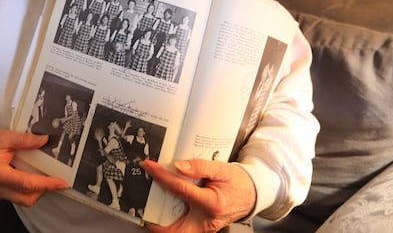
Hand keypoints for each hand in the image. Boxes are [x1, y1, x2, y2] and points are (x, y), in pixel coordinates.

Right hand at [0, 127, 67, 205]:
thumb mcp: (5, 136)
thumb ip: (25, 140)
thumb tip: (43, 140)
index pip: (26, 183)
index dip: (46, 184)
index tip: (60, 183)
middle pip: (26, 197)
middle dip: (43, 189)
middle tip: (54, 179)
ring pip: (22, 200)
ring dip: (35, 190)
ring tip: (42, 176)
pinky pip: (16, 197)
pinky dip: (26, 190)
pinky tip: (30, 177)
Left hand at [141, 159, 255, 232]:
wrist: (251, 194)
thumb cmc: (237, 182)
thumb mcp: (222, 169)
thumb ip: (199, 166)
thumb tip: (178, 165)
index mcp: (211, 203)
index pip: (180, 189)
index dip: (162, 176)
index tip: (150, 167)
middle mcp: (205, 220)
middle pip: (173, 230)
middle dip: (155, 222)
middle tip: (141, 207)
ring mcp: (203, 227)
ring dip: (160, 223)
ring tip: (148, 206)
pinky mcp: (200, 228)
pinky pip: (181, 229)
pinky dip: (169, 222)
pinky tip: (162, 208)